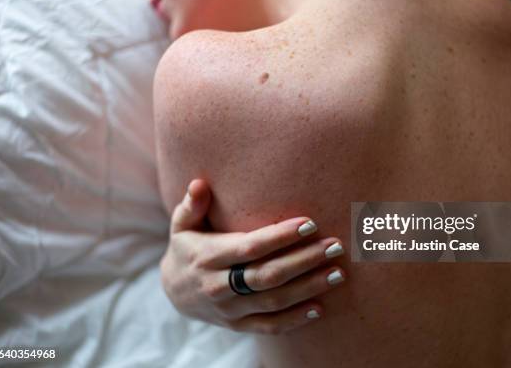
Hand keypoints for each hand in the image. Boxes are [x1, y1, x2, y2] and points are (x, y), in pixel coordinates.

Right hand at [160, 179, 345, 334]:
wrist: (173, 292)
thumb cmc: (187, 248)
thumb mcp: (182, 224)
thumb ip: (192, 205)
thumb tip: (199, 184)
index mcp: (208, 256)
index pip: (250, 247)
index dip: (280, 236)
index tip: (310, 224)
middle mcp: (218, 286)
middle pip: (268, 275)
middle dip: (304, 260)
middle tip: (334, 246)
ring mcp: (229, 310)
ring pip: (274, 301)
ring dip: (308, 287)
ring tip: (338, 272)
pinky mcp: (238, 326)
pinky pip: (269, 326)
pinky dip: (295, 319)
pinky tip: (320, 307)